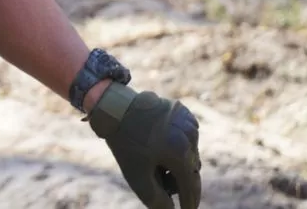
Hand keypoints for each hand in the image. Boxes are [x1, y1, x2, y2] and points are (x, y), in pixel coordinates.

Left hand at [87, 83, 201, 208]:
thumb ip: (156, 198)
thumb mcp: (137, 175)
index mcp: (180, 153)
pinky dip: (178, 144)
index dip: (189, 203)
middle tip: (159, 178)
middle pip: (190, 170)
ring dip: (178, 162)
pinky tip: (160, 143)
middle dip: (177, 180)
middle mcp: (189, 137)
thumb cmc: (125, 142)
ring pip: (189, 153)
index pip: (190, 186)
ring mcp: (187, 122)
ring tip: (155, 159)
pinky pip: (187, 136)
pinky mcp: (183, 112)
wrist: (116, 107)